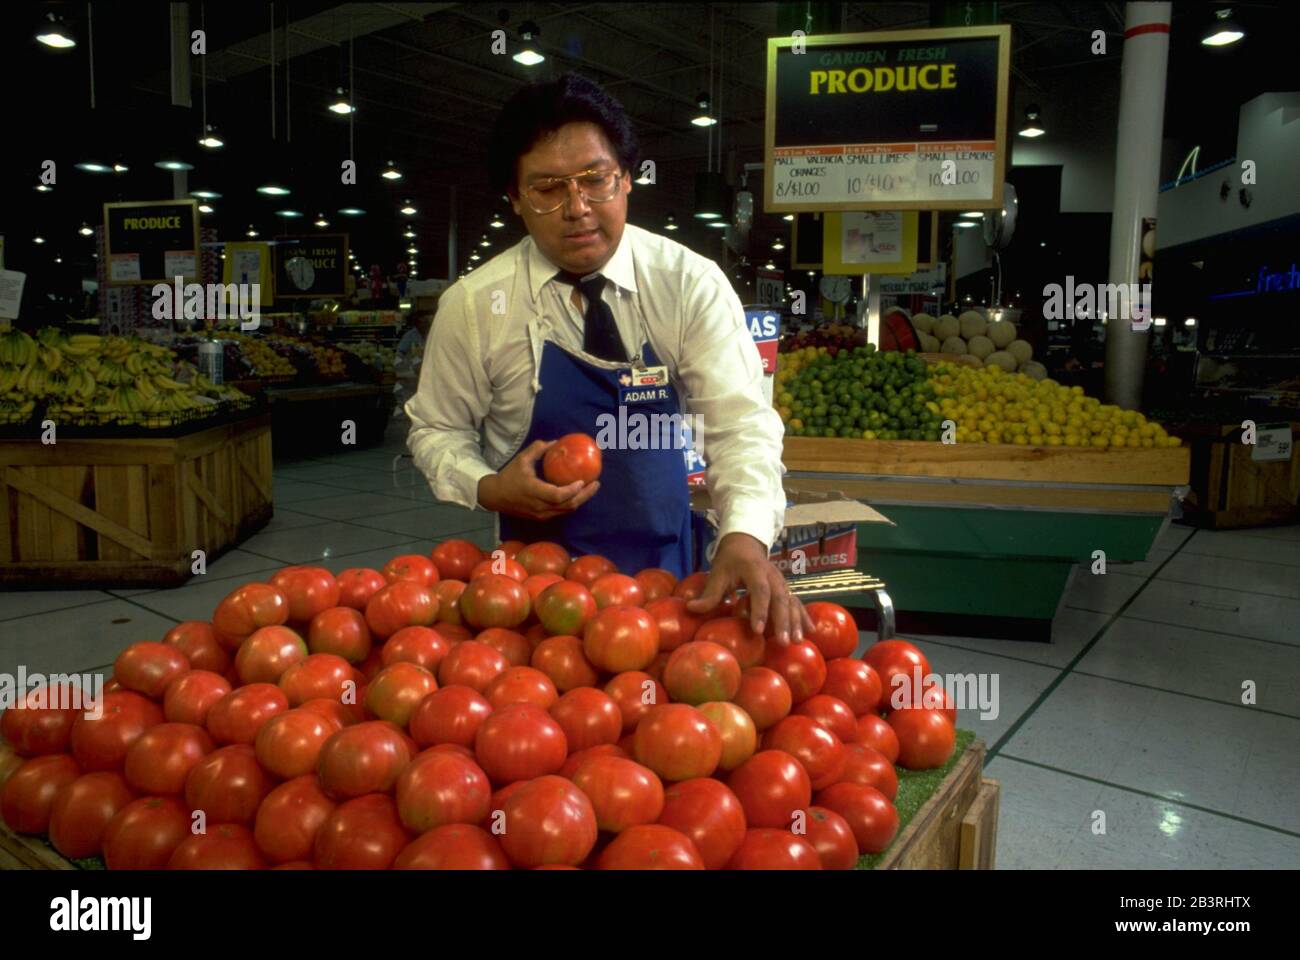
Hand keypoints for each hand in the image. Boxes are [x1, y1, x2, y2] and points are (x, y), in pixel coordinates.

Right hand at [477, 439, 600, 520]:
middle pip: (567, 505)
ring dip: (580, 500)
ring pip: (566, 510)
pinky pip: (561, 511)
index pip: (557, 496)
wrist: (495, 497)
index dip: (572, 491)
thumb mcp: (521, 460)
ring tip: (592, 488)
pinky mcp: (542, 517)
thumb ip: (538, 449)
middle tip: (596, 484)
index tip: (583, 481)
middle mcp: (540, 506)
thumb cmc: (509, 476)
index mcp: (534, 492)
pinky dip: (572, 503)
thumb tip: (555, 442)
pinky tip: (579, 493)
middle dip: (584, 496)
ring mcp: (541, 514)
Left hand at [686, 533, 814, 644]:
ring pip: (791, 601)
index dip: (759, 610)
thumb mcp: (717, 573)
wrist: (746, 542)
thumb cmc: (730, 559)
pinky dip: (804, 616)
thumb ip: (708, 593)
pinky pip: (797, 602)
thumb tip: (690, 609)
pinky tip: (810, 630)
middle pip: (780, 598)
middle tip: (782, 641)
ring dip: (795, 621)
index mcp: (754, 569)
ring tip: (797, 641)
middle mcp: (772, 575)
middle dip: (783, 621)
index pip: (760, 590)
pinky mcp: (786, 588)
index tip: (757, 630)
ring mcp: (782, 581)